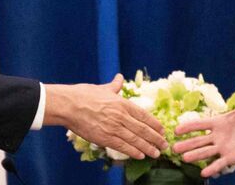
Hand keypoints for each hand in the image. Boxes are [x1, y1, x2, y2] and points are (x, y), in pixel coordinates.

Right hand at [44, 74, 167, 159]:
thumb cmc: (85, 95)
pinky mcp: (104, 138)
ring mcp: (113, 128)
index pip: (144, 115)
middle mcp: (121, 116)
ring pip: (135, 140)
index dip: (155, 124)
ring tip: (157, 153)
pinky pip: (122, 146)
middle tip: (165, 144)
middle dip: (155, 138)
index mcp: (122, 103)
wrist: (69, 105)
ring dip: (148, 147)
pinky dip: (133, 152)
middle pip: (143, 129)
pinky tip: (141, 155)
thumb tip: (119, 77)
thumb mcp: (104, 88)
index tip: (162, 130)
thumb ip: (115, 85)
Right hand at [173, 71, 234, 177]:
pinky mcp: (231, 157)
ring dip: (195, 155)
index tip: (176, 130)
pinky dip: (212, 168)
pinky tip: (203, 173)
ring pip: (206, 152)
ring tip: (184, 158)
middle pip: (199, 140)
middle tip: (173, 147)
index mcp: (220, 122)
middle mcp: (218, 135)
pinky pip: (219, 164)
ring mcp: (223, 147)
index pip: (201, 124)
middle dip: (187, 143)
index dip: (188, 126)